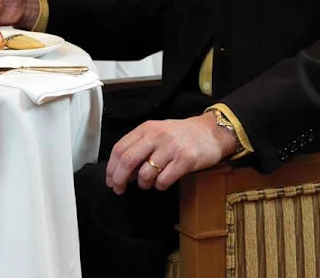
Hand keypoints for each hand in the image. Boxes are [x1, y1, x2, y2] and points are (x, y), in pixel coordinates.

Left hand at [105, 113, 237, 193]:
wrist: (210, 132)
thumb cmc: (180, 136)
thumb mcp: (156, 133)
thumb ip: (139, 147)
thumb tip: (122, 171)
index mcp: (146, 129)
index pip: (119, 149)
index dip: (111, 168)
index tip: (110, 181)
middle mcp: (156, 136)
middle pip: (128, 160)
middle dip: (120, 179)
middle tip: (119, 189)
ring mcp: (171, 148)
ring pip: (146, 173)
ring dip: (143, 184)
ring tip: (148, 183)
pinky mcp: (185, 160)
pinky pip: (164, 180)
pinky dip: (159, 186)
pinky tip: (162, 183)